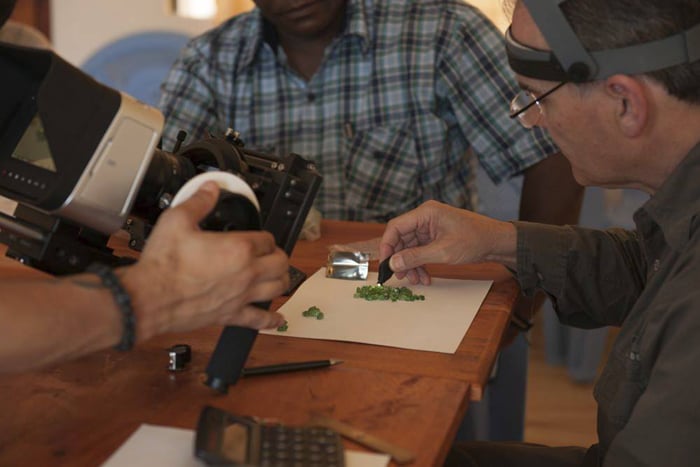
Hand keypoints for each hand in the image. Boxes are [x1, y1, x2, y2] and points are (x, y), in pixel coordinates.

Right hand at [121, 182, 288, 340]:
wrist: (149, 298)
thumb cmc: (163, 264)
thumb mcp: (178, 220)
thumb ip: (199, 202)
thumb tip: (210, 188)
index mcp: (239, 248)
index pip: (268, 239)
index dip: (265, 237)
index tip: (259, 237)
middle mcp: (246, 273)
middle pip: (281, 264)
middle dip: (279, 257)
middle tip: (271, 255)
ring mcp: (241, 296)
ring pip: (278, 289)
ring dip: (281, 281)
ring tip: (278, 277)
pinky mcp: (231, 315)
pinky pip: (259, 320)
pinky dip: (271, 320)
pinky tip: (277, 320)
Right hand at [379, 201, 516, 284]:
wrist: (496, 242)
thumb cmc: (474, 240)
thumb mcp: (443, 251)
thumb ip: (416, 257)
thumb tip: (393, 263)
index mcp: (425, 213)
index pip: (396, 227)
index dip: (387, 245)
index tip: (386, 263)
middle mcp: (425, 218)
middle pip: (402, 239)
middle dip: (401, 259)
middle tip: (400, 276)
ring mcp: (430, 228)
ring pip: (411, 248)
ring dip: (411, 265)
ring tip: (415, 280)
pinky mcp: (436, 238)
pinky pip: (421, 251)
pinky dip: (421, 264)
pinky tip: (425, 277)